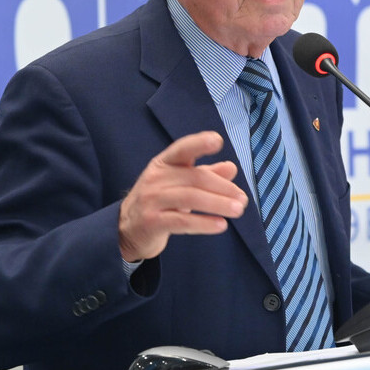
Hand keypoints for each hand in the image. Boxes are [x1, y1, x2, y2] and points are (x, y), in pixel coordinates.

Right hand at [118, 131, 246, 261]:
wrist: (127, 229)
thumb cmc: (160, 201)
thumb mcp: (180, 184)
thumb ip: (205, 174)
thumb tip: (231, 167)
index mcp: (164, 163)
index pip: (182, 148)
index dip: (199, 143)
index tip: (217, 140)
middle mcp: (156, 178)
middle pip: (195, 177)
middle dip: (222, 187)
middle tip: (243, 199)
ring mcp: (151, 199)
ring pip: (190, 198)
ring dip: (218, 204)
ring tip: (238, 210)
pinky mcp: (152, 222)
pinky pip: (182, 221)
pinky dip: (204, 223)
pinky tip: (221, 225)